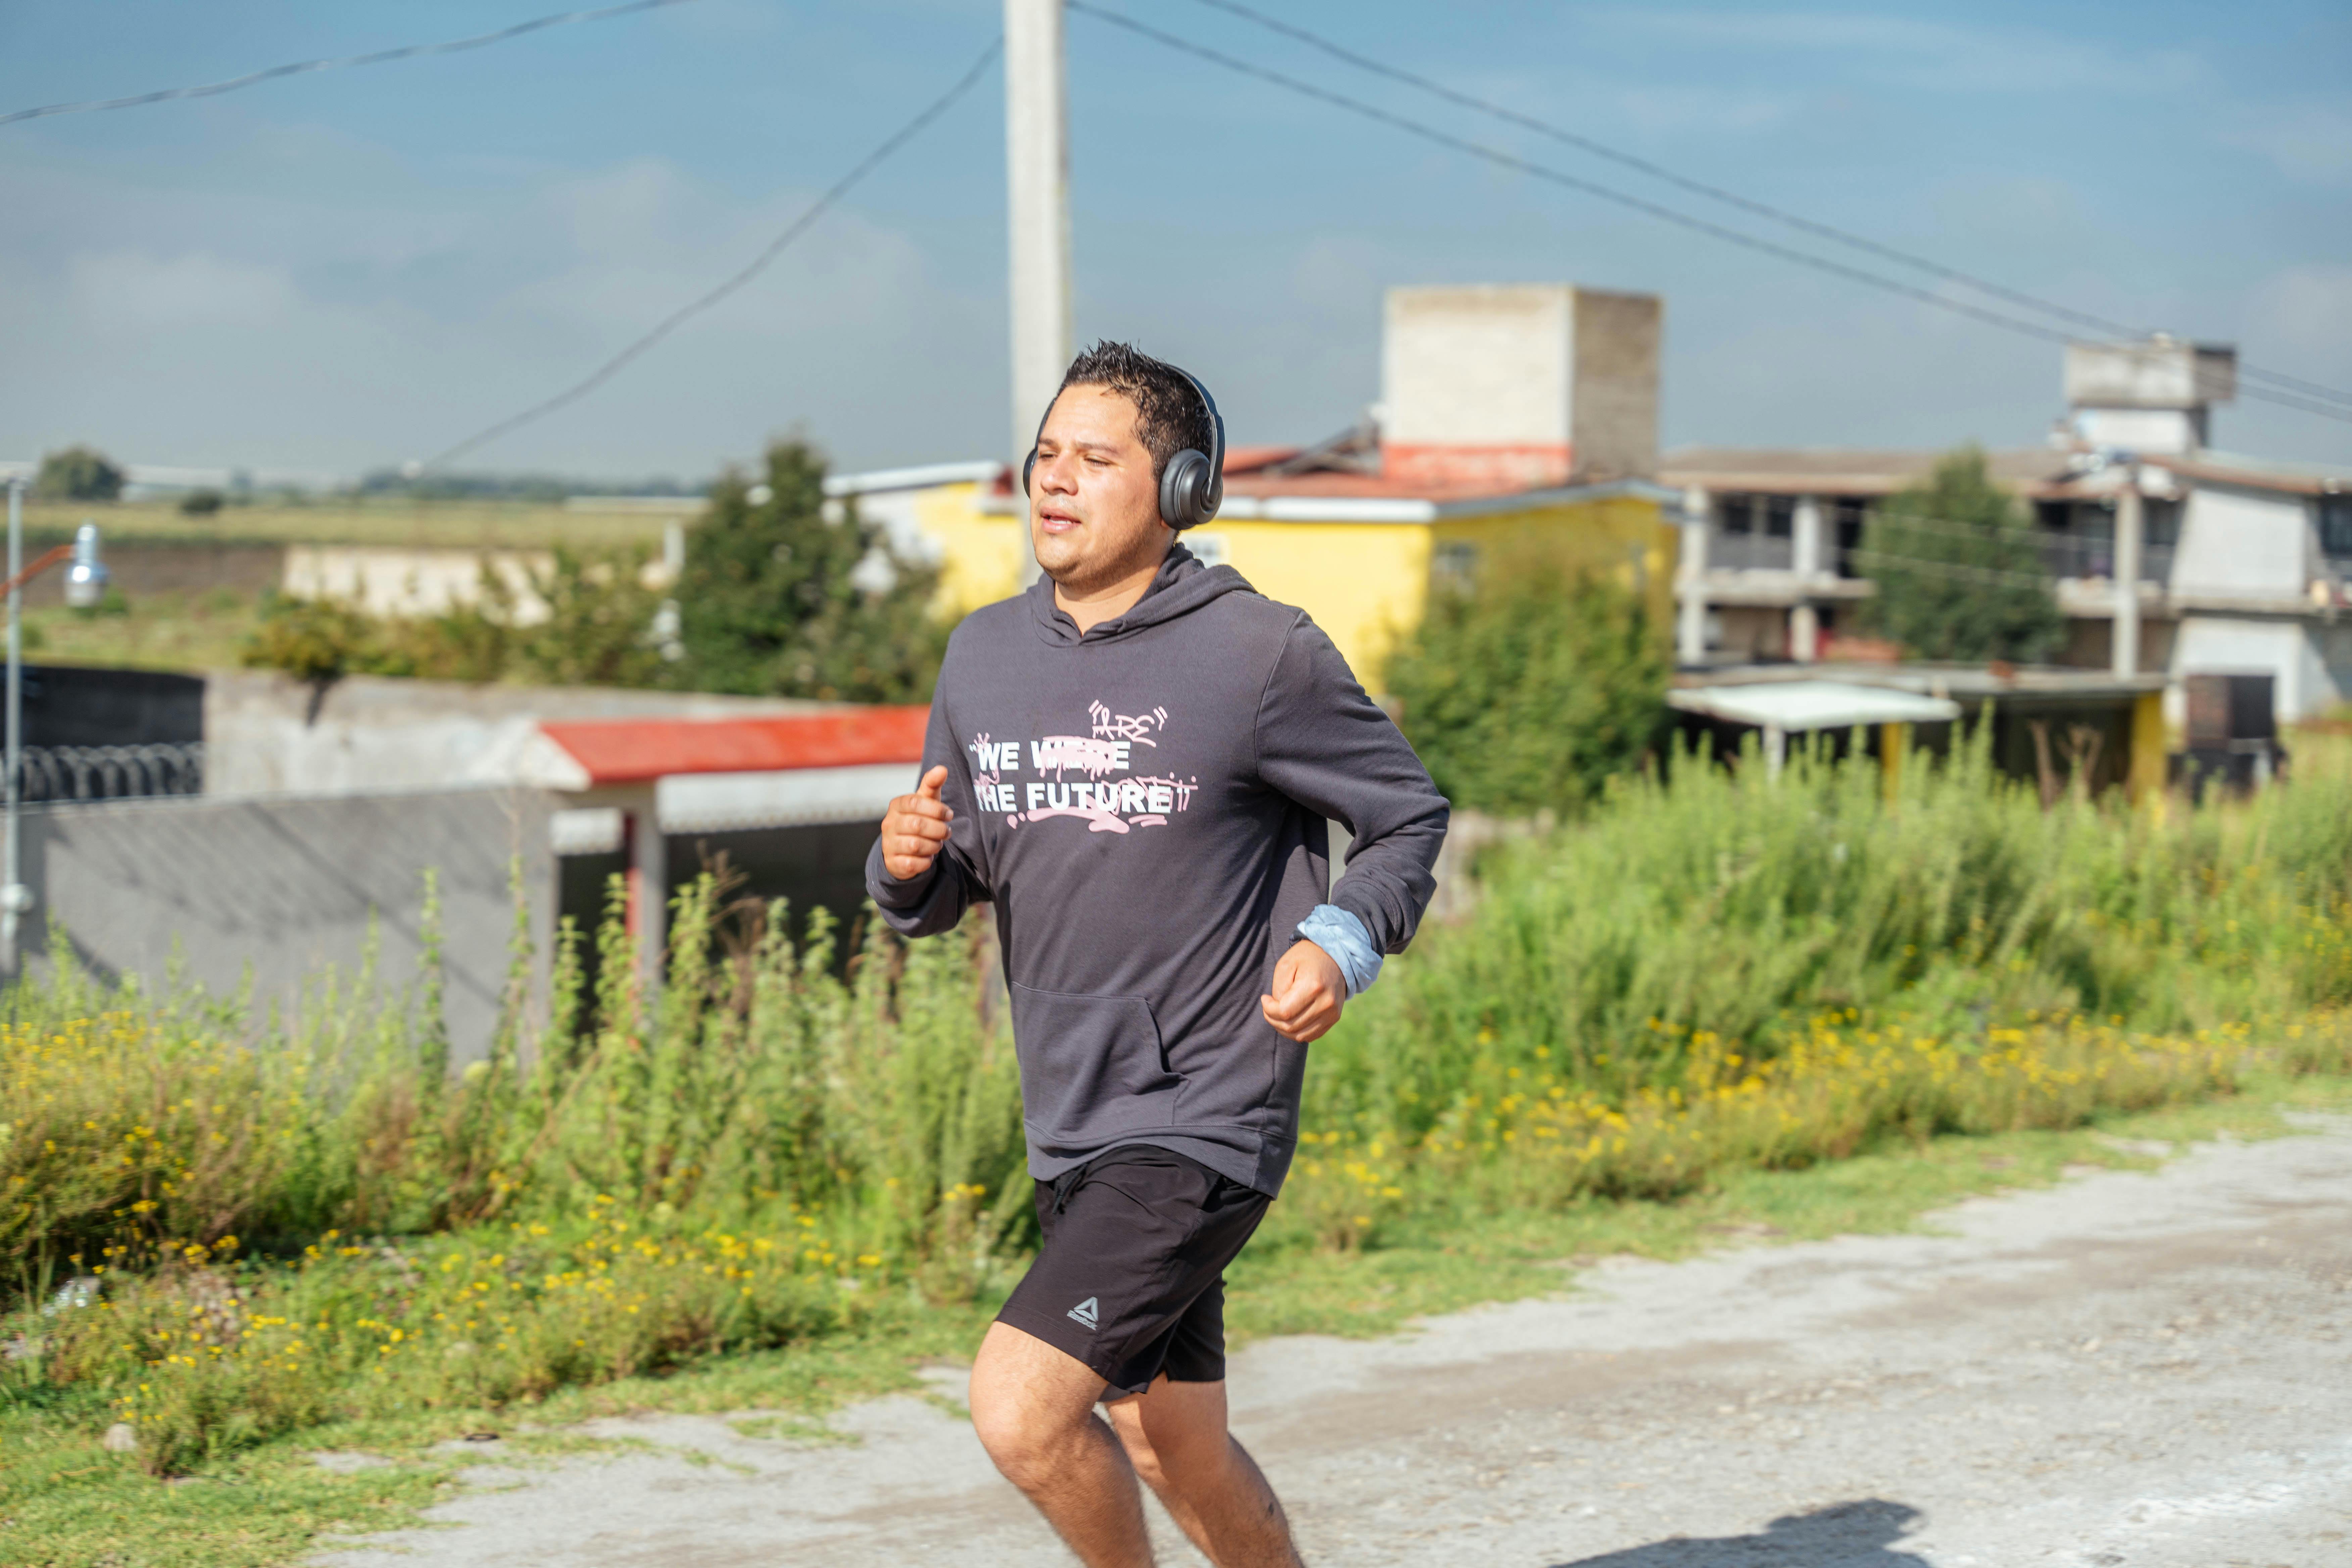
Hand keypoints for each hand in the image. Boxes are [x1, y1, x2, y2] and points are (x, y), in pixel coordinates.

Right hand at [880, 765, 954, 880]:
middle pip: (917, 825)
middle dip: (938, 830)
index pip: (915, 802)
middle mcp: (889, 824)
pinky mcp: (892, 863)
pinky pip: (912, 864)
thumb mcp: (925, 801)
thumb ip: (932, 784)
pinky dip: (926, 861)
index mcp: (897, 805)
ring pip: (915, 845)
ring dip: (934, 846)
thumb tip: (943, 768)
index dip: (936, 809)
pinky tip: (928, 857)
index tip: (949, 815)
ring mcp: (888, 844)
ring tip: (938, 843)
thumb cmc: (918, 818)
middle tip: (947, 832)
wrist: (901, 848)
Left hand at [1261, 939, 1345, 1043]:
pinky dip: (1296, 1032)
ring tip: (1277, 1014)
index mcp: (1314, 987)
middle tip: (1268, 1007)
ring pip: (1300, 1035)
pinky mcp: (1334, 1018)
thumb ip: (1279, 989)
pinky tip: (1290, 1019)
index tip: (1265, 998)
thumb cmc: (1306, 958)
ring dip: (1283, 1029)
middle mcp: (1326, 1003)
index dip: (1269, 1009)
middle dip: (1273, 1019)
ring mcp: (1332, 1013)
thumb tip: (1276, 1011)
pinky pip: (1310, 1035)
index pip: (1284, 1012)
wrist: (1335, 958)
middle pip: (1291, 1026)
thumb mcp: (1286, 964)